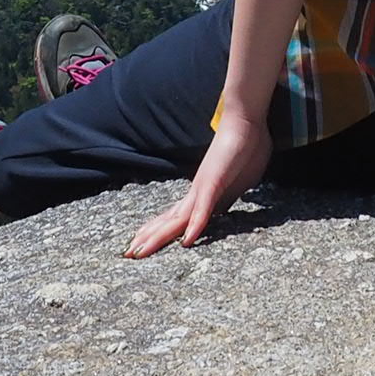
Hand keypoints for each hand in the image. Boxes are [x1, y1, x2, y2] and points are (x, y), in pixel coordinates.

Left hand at [124, 108, 273, 255]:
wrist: (245, 120)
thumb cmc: (244, 148)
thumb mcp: (237, 183)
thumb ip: (227, 198)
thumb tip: (222, 211)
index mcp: (202, 193)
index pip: (176, 217)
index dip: (161, 232)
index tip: (145, 245)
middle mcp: (196, 191)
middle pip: (169, 220)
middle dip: (149, 238)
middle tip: (129, 254)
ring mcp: (203, 187)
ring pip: (178, 219)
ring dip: (159, 237)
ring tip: (140, 252)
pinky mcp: (214, 182)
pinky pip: (204, 208)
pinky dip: (195, 226)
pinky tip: (187, 242)